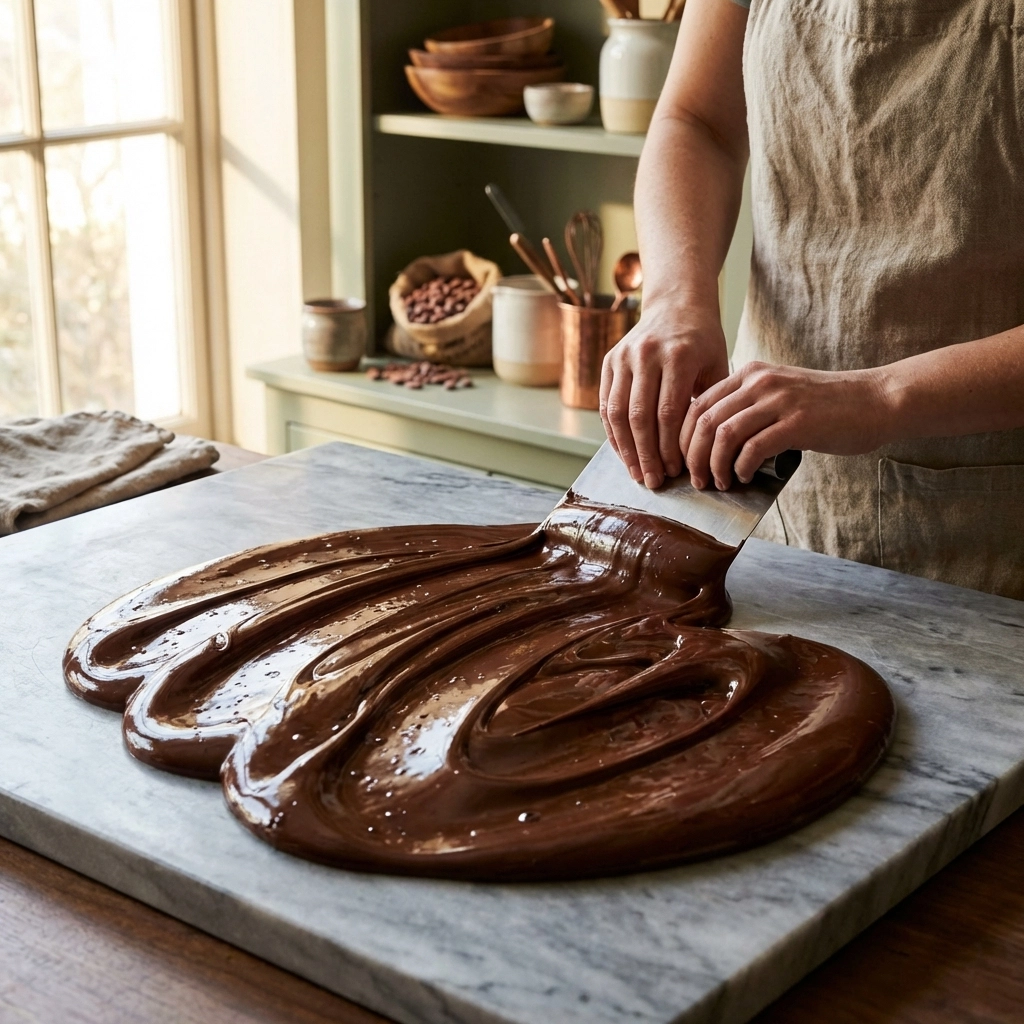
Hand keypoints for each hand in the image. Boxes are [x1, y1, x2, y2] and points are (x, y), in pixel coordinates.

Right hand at [600, 302, 728, 488]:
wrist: (676, 304)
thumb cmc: (702, 341)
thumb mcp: (717, 365)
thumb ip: (709, 404)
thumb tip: (704, 453)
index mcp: (679, 356)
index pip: (668, 413)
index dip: (669, 447)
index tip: (674, 471)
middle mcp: (648, 354)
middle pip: (640, 416)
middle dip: (646, 454)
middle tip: (653, 481)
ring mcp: (624, 356)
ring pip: (618, 413)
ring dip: (626, 449)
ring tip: (636, 473)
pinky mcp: (609, 360)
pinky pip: (606, 404)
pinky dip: (613, 433)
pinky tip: (624, 453)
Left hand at [680, 361, 892, 489]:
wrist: (875, 401)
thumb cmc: (827, 406)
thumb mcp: (779, 395)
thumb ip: (748, 408)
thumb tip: (712, 441)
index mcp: (750, 374)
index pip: (698, 404)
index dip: (683, 437)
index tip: (683, 461)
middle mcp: (760, 382)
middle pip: (704, 420)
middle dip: (692, 455)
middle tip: (697, 480)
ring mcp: (779, 401)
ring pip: (723, 435)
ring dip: (714, 465)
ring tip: (720, 483)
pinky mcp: (797, 423)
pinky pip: (753, 448)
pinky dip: (742, 468)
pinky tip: (745, 477)